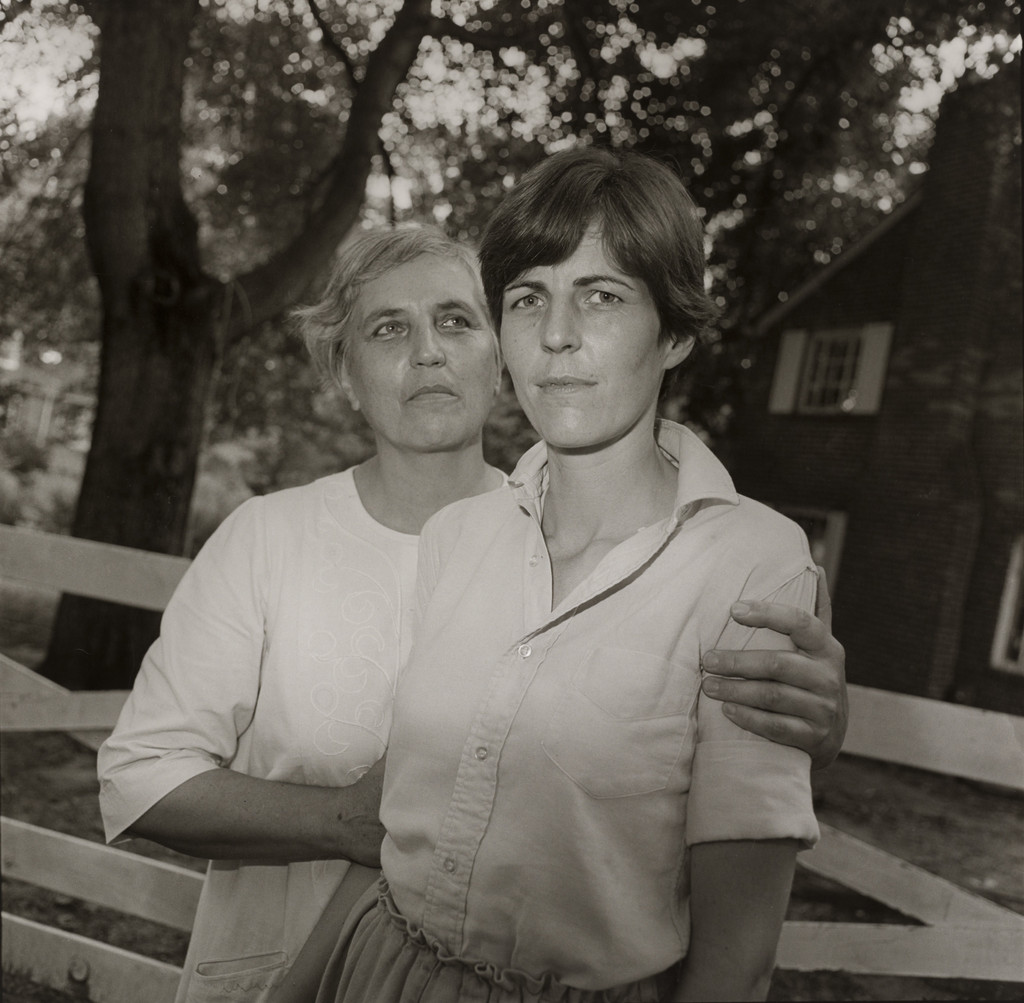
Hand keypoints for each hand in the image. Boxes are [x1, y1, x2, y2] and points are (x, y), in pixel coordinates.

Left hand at [701, 567, 847, 769]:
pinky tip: (726, 711)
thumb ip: (816, 609)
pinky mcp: (814, 737)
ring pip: (773, 696)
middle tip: (706, 659)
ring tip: (707, 685)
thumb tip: (815, 567)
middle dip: (737, 661)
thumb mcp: (819, 646)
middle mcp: (828, 677)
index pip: (801, 623)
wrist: (832, 734)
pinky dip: (749, 718)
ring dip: (736, 690)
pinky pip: (777, 727)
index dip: (768, 614)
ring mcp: (824, 709)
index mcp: (827, 647)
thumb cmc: (814, 678)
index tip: (733, 610)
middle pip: (778, 664)